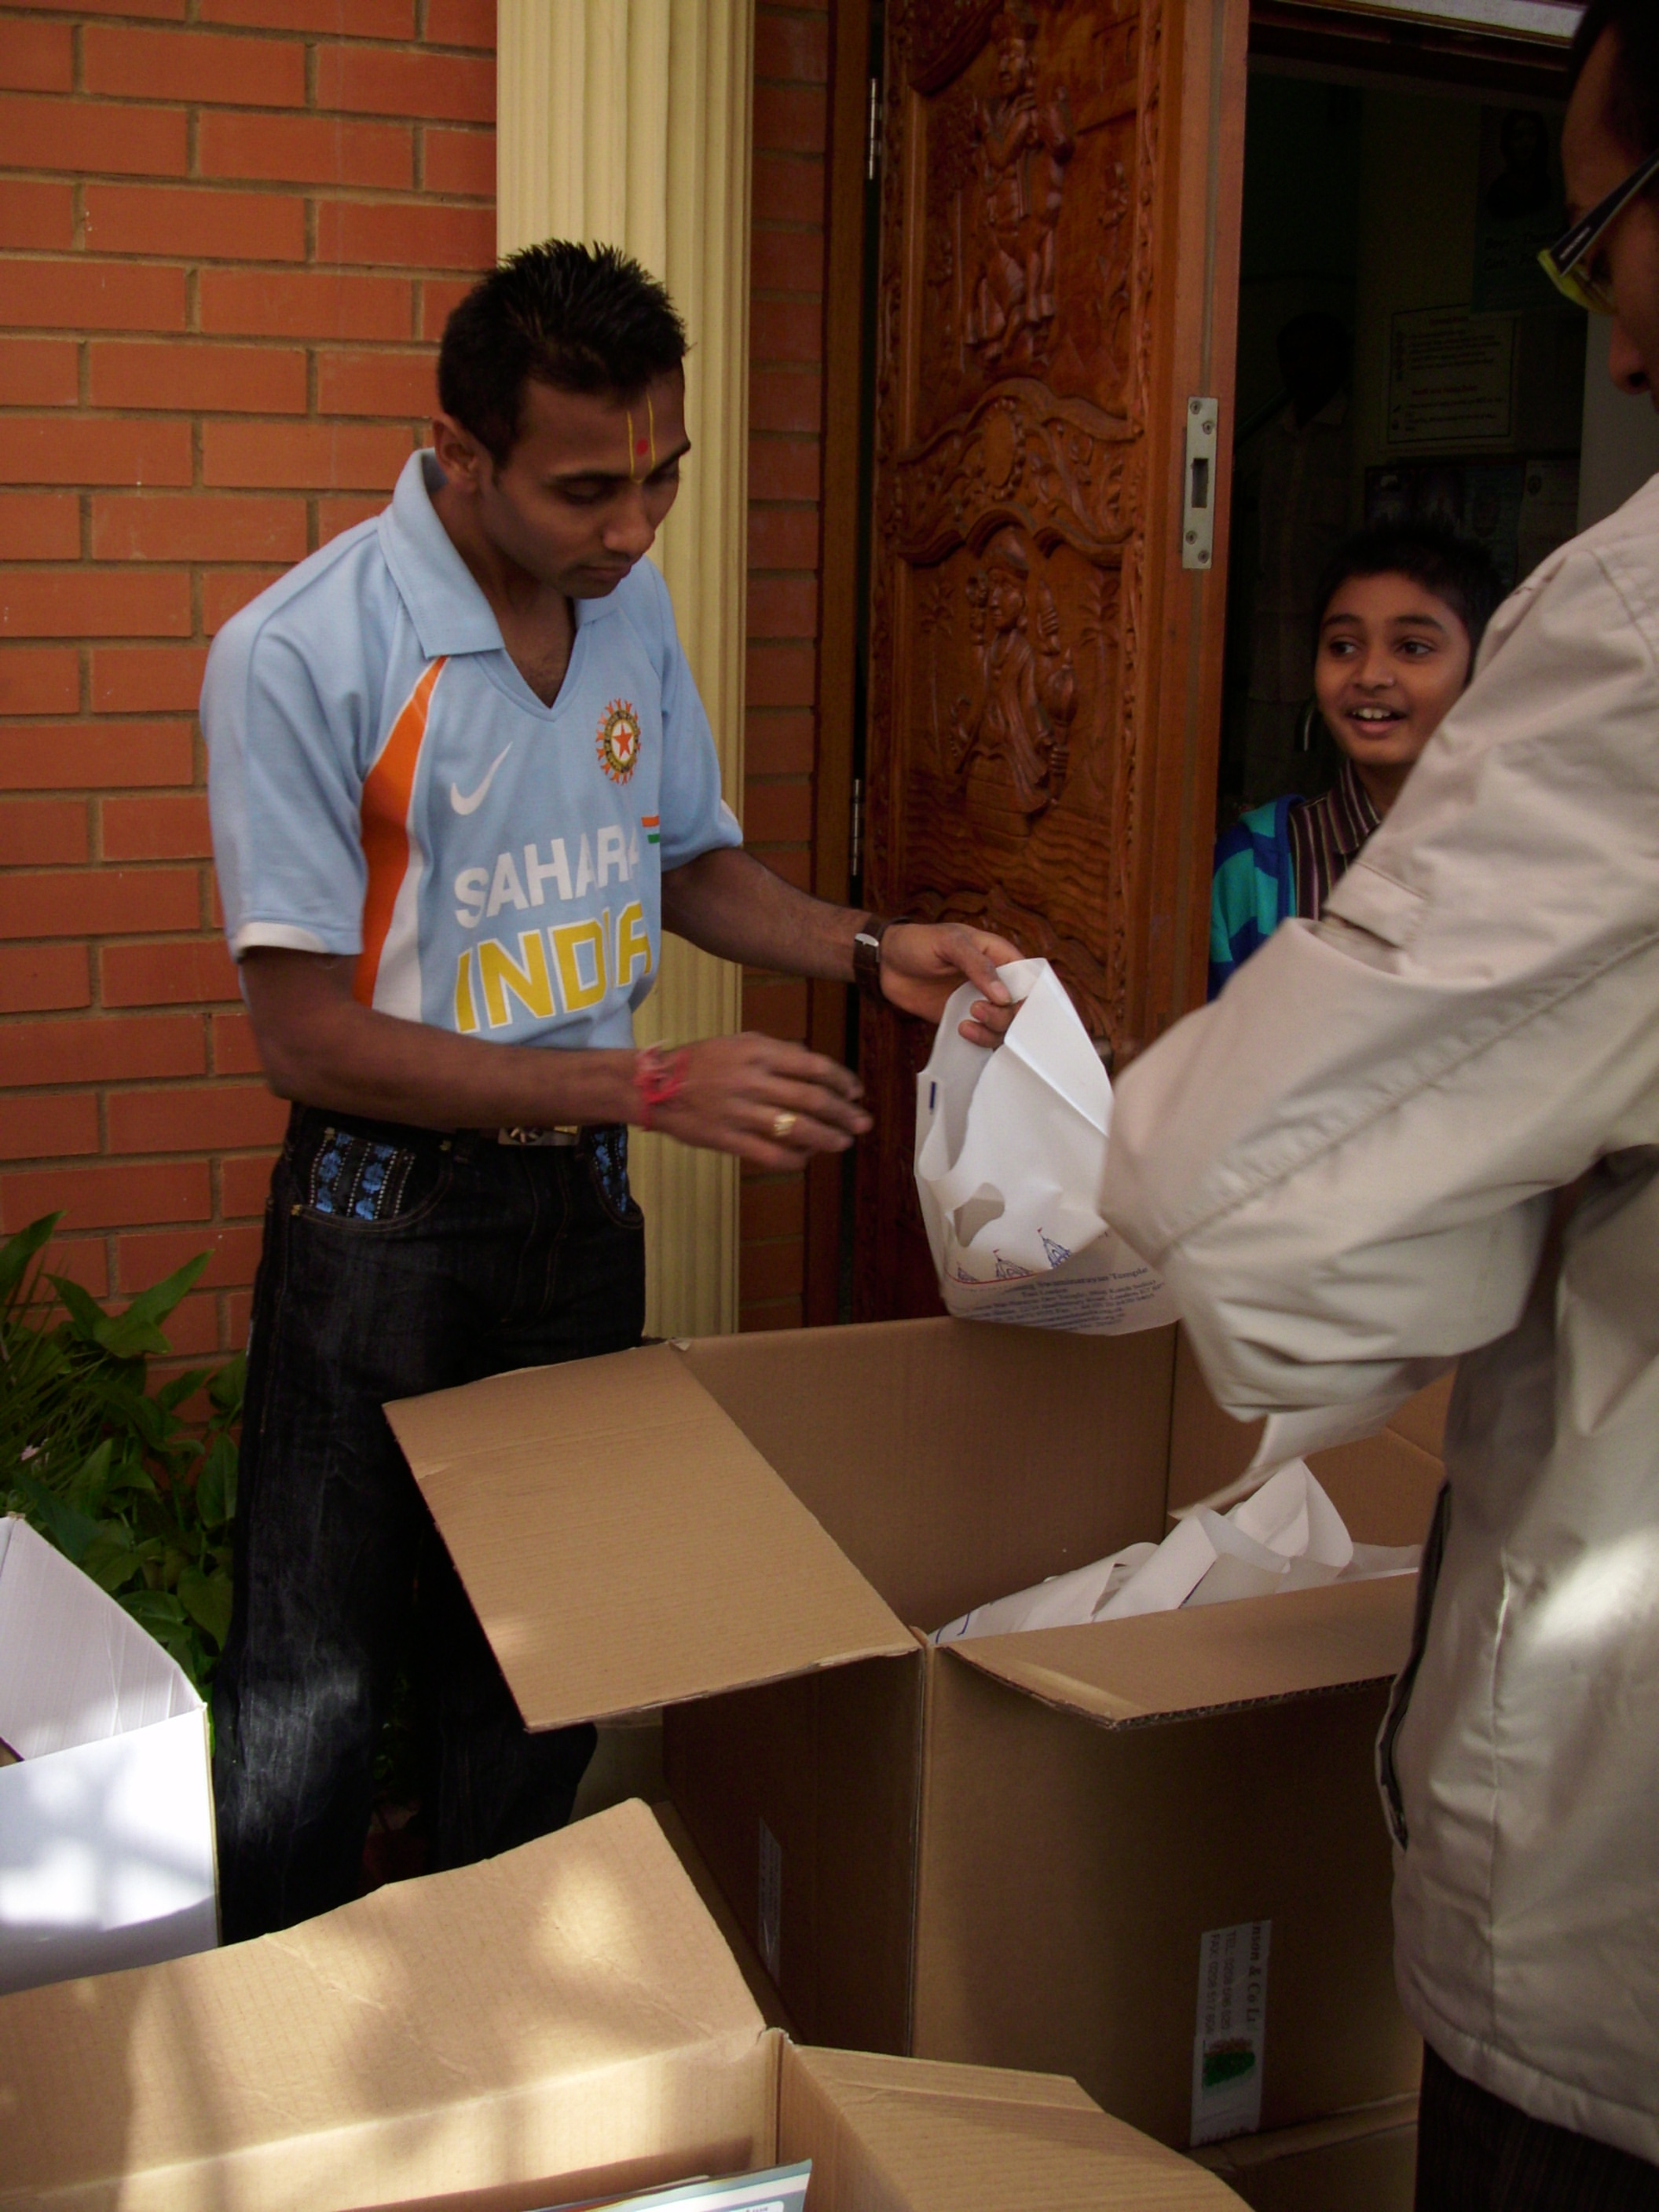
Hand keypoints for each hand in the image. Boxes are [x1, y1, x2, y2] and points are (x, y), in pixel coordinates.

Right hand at [651, 1032, 872, 1169]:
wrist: (655, 1085)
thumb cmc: (702, 1061)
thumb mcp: (740, 1043)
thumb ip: (777, 1053)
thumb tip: (816, 1067)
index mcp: (758, 1051)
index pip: (813, 1065)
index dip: (842, 1080)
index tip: (856, 1092)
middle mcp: (752, 1079)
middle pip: (812, 1098)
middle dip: (843, 1113)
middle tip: (863, 1123)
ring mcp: (740, 1110)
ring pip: (797, 1128)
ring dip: (827, 1138)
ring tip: (843, 1142)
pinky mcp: (727, 1138)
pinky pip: (770, 1154)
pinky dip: (795, 1159)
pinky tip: (806, 1159)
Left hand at [879, 922, 1021, 1045]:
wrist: (885, 963)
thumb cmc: (918, 943)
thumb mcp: (950, 943)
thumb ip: (977, 965)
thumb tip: (1003, 995)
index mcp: (1000, 956)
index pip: (1030, 979)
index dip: (1033, 996)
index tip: (1023, 1009)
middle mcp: (995, 982)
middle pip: (1020, 1008)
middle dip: (1007, 1015)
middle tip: (978, 1009)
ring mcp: (981, 1002)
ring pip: (1005, 1026)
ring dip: (993, 1029)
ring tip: (967, 1022)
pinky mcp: (965, 1019)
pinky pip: (985, 1036)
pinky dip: (981, 1040)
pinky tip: (963, 1031)